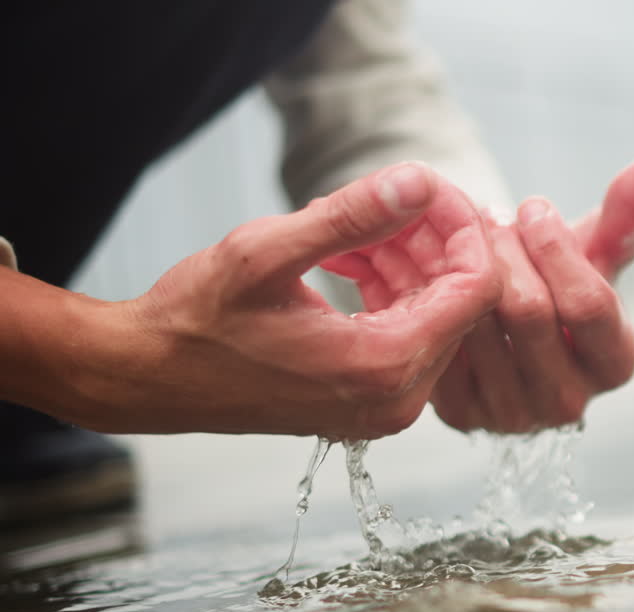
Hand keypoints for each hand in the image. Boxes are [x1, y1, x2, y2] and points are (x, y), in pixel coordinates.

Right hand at [83, 162, 499, 437]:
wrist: (150, 377)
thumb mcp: (266, 253)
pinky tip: (343, 254)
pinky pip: (405, 329)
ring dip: (404, 257)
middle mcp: (398, 397)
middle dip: (430, 238)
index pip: (478, 288)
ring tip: (349, 226)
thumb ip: (349, 217)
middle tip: (386, 194)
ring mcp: (386, 403)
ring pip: (433, 311)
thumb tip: (417, 181)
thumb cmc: (196, 321)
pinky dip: (386, 285)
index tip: (427, 187)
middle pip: (460, 300)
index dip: (462, 227)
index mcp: (384, 367)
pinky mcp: (369, 397)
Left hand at [323, 157, 633, 432]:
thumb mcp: (596, 250)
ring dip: (464, 267)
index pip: (590, 304)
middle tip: (487, 213)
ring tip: (461, 232)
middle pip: (528, 312)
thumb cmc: (562, 282)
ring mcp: (515, 415)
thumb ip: (626, 214)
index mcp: (616, 363)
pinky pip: (442, 343)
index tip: (532, 205)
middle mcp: (570, 402)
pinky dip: (433, 297)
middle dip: (505, 250)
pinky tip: (433, 265)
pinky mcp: (463, 416)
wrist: (508, 331)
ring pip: (479, 325)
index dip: (557, 246)